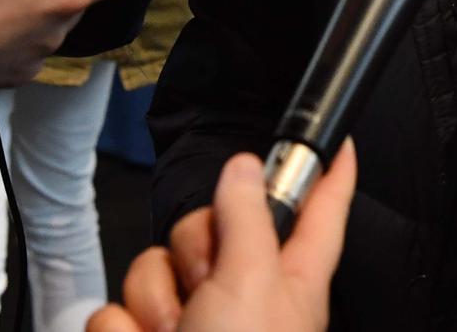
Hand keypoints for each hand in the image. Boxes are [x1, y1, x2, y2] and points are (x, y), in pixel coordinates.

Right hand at [91, 144, 354, 331]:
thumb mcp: (254, 283)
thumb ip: (246, 216)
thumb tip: (244, 167)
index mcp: (289, 279)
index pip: (319, 211)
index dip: (331, 174)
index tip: (341, 143)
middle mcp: (242, 297)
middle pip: (203, 228)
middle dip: (191, 252)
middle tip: (205, 289)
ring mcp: (191, 325)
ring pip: (152, 269)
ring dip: (155, 303)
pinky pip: (116, 313)